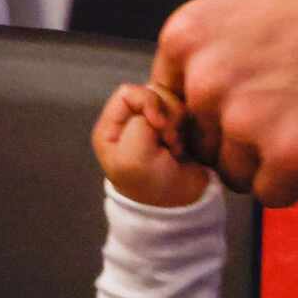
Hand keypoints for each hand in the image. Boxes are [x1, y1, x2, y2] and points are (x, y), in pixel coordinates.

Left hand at [92, 83, 211, 207]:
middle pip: (152, 92)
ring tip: (174, 148)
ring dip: (178, 122)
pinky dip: (187, 127)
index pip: (129, 92)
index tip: (159, 125)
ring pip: (170, 100)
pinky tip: (182, 148)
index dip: (148, 102)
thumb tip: (158, 108)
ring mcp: (152, 125)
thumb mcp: (133, 152)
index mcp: (111, 127)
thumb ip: (140, 118)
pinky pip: (184, 112)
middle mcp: (130, 122)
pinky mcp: (174, 130)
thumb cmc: (150, 183)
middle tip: (168, 141)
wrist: (180, 206)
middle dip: (167, 114)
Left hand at [151, 0, 297, 204]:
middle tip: (292, 109)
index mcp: (187, 37)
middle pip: (204, 146)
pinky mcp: (289, 156)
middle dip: (243, 140)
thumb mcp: (247, 7)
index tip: (245, 106)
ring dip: (273, 161)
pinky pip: (275, 195)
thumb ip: (209, 54)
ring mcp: (244, 120)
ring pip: (237, 175)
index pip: (173, 107)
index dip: (212, 114)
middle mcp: (205, 80)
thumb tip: (187, 102)